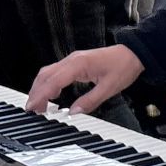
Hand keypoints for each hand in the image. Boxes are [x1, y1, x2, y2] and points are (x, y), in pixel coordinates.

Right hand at [28, 45, 143, 115]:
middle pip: (45, 75)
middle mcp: (72, 60)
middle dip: (36, 93)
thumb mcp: (109, 88)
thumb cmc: (123, 66)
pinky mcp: (76, 62)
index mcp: (79, 64)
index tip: (33, 107)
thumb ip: (90, 101)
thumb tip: (73, 112)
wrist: (134, 53)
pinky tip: (51, 94)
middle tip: (32, 109)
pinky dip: (49, 83)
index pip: (53, 81)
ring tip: (38, 105)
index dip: (41, 95)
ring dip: (40, 88)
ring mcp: (73, 60)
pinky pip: (56, 72)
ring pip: (48, 72)